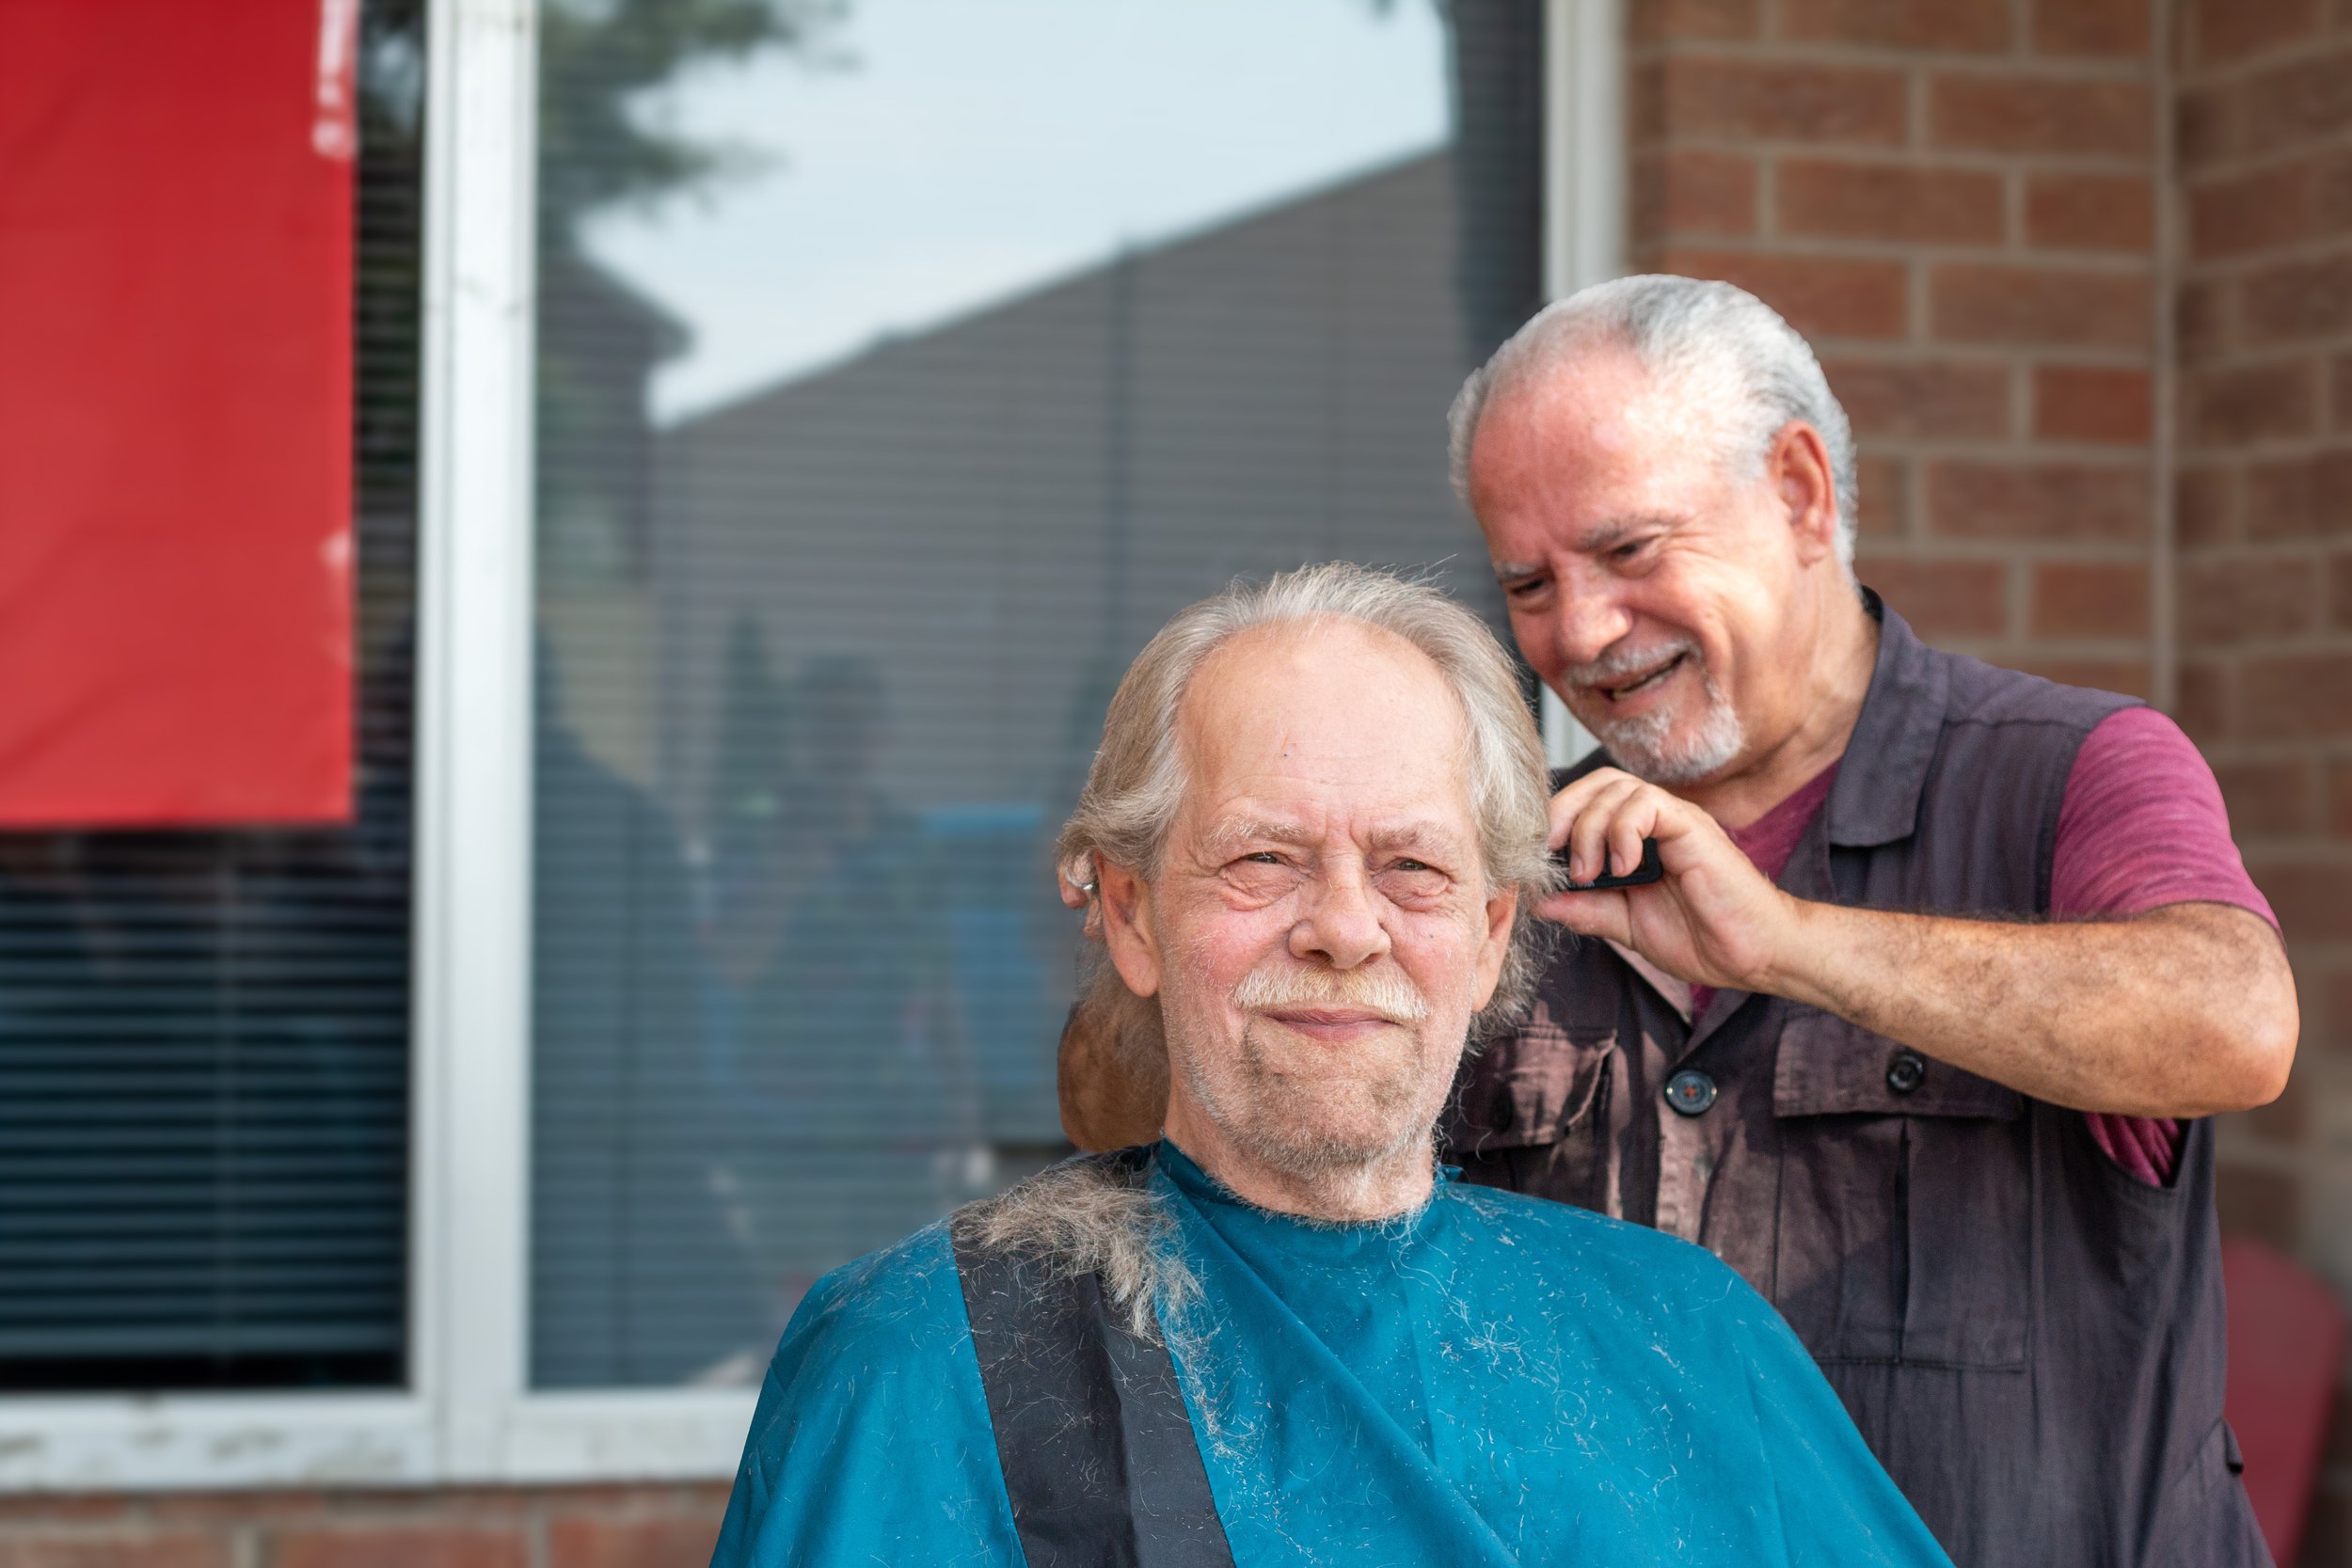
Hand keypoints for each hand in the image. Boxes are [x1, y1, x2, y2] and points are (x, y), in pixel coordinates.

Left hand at [1533, 768, 1798, 992]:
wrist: (1754, 954)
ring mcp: (1675, 820)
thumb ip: (1587, 909)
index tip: (1536, 858)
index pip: (1586, 802)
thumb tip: (1540, 902)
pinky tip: (1623, 868)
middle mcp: (1654, 822)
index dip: (1555, 820)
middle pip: (1596, 784)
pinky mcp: (1693, 826)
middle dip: (1562, 814)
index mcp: (1636, 839)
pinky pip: (1647, 804)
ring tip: (1590, 872)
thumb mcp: (1627, 925)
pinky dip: (1623, 831)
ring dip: (1589, 828)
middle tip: (1551, 856)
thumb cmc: (1702, 938)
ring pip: (1616, 788)